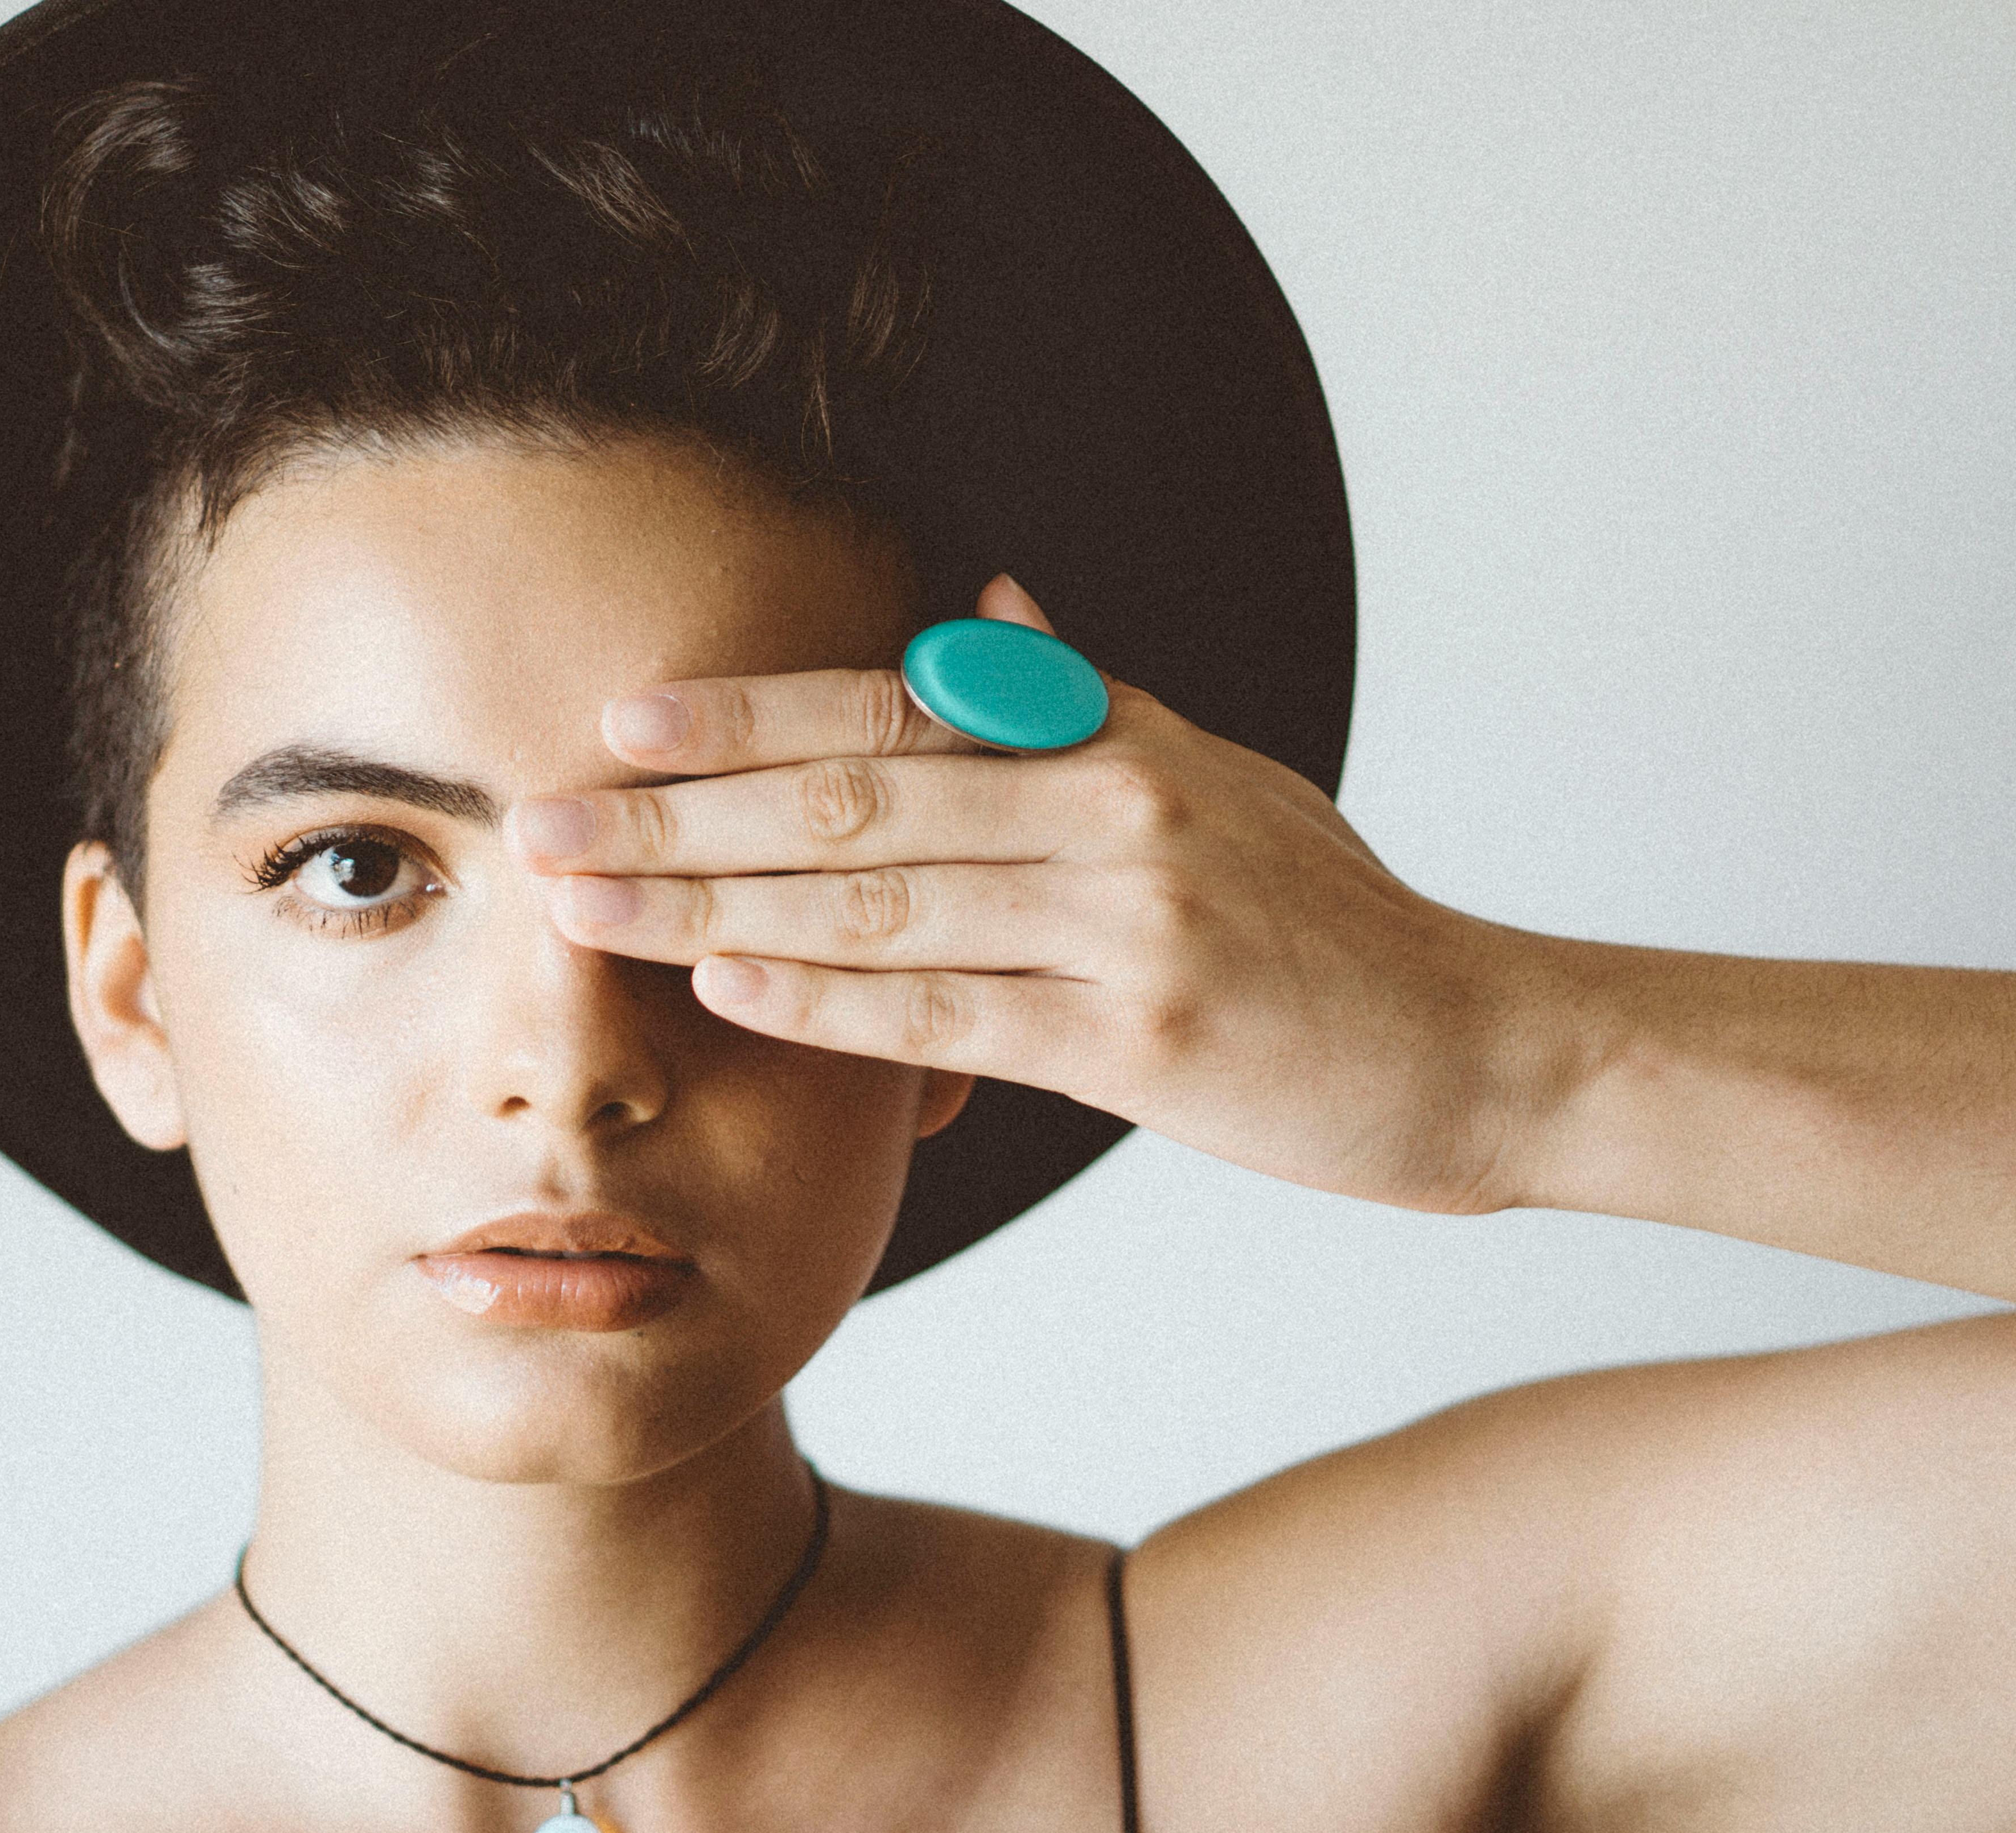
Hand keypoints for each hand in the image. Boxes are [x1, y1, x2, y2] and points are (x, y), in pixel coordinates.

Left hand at [504, 575, 1568, 1215]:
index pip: (894, 708)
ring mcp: (1127, 928)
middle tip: (536, 824)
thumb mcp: (1216, 777)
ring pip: (877, 904)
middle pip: (852, 797)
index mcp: (1113, 744)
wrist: (1479, 1045)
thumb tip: (984, 604)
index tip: (617, 722)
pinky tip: (725, 982)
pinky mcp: (1143, 1044)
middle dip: (678, 814)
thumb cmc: (1326, 922)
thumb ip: (1083, 703)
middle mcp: (1111, 813)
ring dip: (710, 902)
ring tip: (581, 909)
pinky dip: (829, 998)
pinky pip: (950, 1016)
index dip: (745, 711)